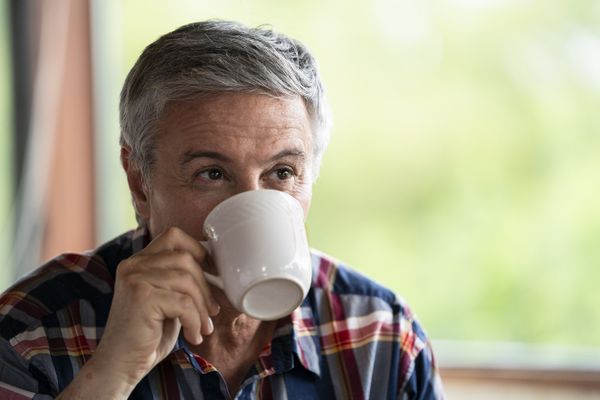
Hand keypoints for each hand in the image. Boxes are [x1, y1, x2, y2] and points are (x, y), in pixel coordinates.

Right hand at [59, 227, 219, 398]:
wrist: (119, 366)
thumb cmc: (147, 336)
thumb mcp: (167, 301)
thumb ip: (181, 282)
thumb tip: (216, 273)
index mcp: (139, 261)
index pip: (174, 236)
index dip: (198, 250)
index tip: (212, 274)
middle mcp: (133, 265)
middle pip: (186, 258)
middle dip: (205, 288)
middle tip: (212, 312)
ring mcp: (135, 279)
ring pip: (187, 280)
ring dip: (202, 308)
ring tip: (203, 328)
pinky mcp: (141, 297)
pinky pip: (183, 303)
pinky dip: (194, 321)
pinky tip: (193, 336)